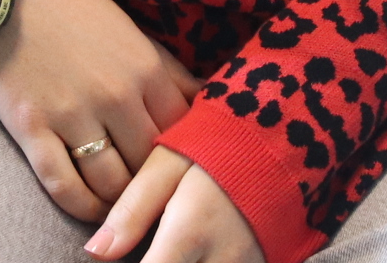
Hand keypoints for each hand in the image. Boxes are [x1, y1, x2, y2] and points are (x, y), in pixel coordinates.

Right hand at [0, 0, 200, 219]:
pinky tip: (91, 208)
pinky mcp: (33, 128)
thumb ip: (168, 71)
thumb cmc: (73, 9)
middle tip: (151, 189)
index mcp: (145, 69)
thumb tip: (206, 102)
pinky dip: (83, 206)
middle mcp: (115, 95)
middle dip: (154, 181)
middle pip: (150, 163)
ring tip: (122, 201)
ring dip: (120, 198)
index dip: (185, 154)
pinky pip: (64, 185)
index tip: (179, 165)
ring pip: (113, 182)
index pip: (183, 132)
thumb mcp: (132, 31)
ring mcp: (73, 114)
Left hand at [85, 148, 260, 262]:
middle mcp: (221, 260)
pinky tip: (196, 249)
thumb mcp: (170, 162)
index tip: (119, 261)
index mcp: (190, 234)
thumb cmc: (222, 142)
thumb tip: (96, 251)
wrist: (290, 135)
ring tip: (171, 246)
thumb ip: (133, 208)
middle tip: (153, 246)